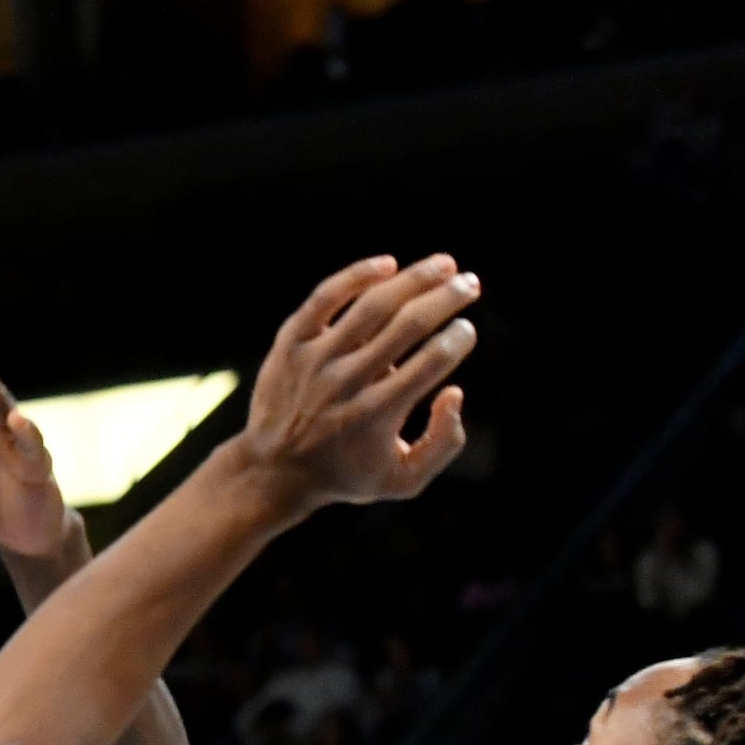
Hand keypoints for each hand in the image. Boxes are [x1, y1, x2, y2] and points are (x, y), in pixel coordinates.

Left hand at [222, 254, 479, 512]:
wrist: (273, 471)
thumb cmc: (347, 473)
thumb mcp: (403, 479)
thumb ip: (443, 443)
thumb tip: (456, 392)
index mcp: (376, 414)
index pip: (430, 363)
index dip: (457, 339)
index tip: (467, 328)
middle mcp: (346, 382)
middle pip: (407, 325)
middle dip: (447, 298)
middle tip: (471, 284)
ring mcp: (316, 359)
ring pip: (371, 305)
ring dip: (414, 279)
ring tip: (444, 264)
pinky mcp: (291, 342)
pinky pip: (325, 297)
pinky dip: (358, 276)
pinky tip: (389, 265)